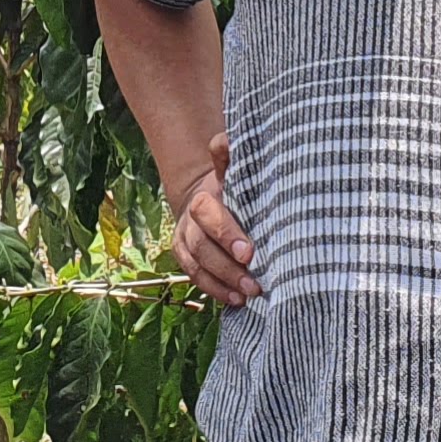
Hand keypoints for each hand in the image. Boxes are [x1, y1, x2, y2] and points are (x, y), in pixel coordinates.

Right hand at [171, 133, 256, 307]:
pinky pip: (196, 277)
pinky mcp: (186, 258)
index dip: (225, 233)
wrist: (209, 195)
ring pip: (198, 264)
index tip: (249, 251)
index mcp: (204, 198)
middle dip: (227, 265)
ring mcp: (186, 240)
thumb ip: (230, 157)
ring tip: (250, 294)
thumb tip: (224, 141)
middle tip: (254, 281)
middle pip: (202, 245)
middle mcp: (190, 220)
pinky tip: (235, 300)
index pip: (208, 215)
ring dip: (224, 282)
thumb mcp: (237, 170)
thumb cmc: (234, 185)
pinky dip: (215, 290)